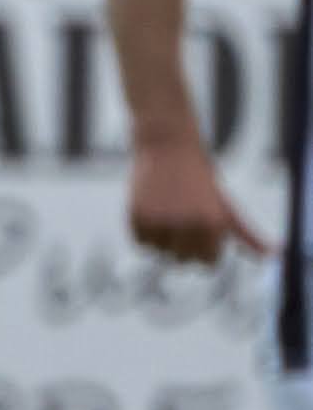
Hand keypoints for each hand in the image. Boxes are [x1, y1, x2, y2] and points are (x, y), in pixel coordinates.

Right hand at [128, 135, 271, 263]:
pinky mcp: (138, 216)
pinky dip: (144, 231)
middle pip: (182, 260)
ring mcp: (162, 222)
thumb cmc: (201, 178)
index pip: (208, 263)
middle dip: (182, 245)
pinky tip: (151, 209)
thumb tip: (272, 255)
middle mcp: (189, 226)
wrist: (168, 146)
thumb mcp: (227, 206)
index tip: (200, 229)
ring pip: (159, 252)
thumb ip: (246, 235)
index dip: (205, 249)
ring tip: (165, 211)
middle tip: (181, 218)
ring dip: (161, 238)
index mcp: (214, 224)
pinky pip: (139, 242)